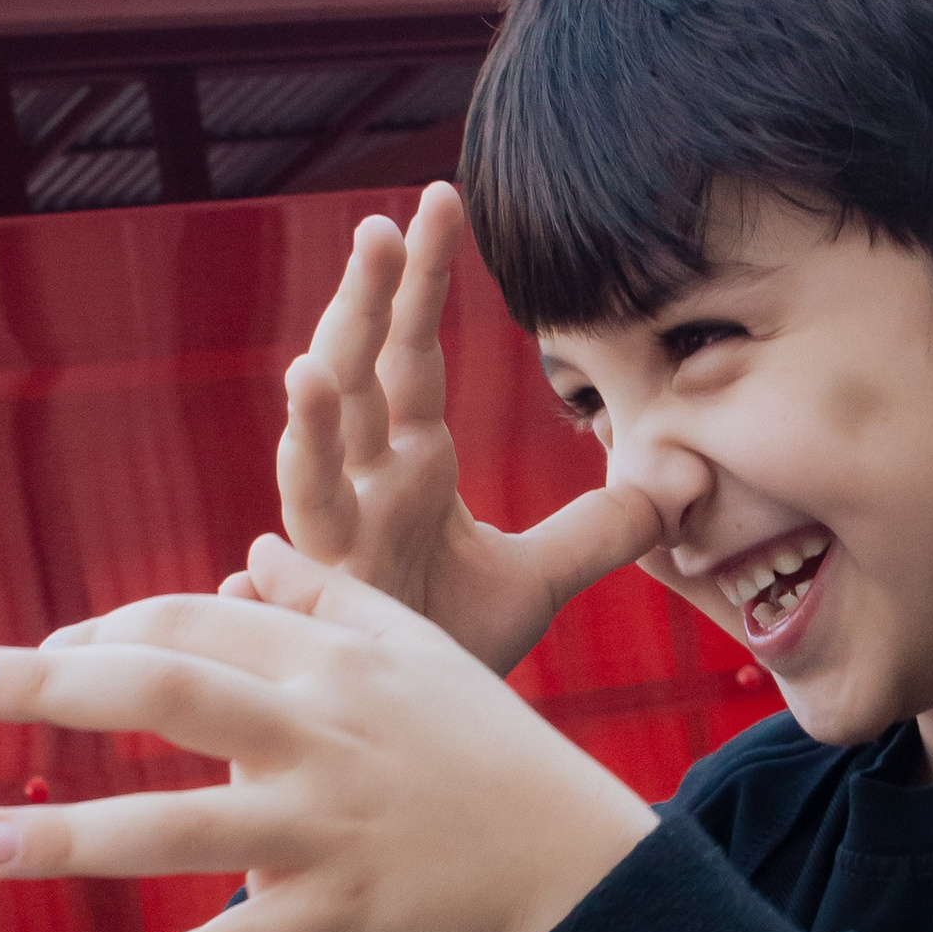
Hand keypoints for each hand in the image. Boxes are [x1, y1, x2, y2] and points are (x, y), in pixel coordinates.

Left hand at [0, 546, 655, 931]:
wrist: (575, 863)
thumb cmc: (489, 752)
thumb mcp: (420, 652)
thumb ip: (328, 597)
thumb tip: (248, 550)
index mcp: (333, 665)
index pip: (194, 627)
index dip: (107, 634)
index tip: (43, 655)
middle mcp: (321, 737)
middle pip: (171, 693)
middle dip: (56, 684)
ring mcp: (326, 831)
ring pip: (182, 828)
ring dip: (74, 837)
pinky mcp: (339, 918)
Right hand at [253, 181, 657, 668]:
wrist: (408, 733)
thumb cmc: (449, 643)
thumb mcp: (540, 578)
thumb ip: (606, 527)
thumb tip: (685, 480)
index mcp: (407, 465)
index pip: (414, 354)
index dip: (424, 281)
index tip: (440, 199)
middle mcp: (359, 493)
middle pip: (356, 383)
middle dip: (363, 310)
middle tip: (379, 230)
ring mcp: (332, 557)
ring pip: (308, 480)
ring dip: (307, 430)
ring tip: (311, 371)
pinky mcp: (318, 629)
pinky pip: (283, 603)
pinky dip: (261, 585)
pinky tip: (247, 565)